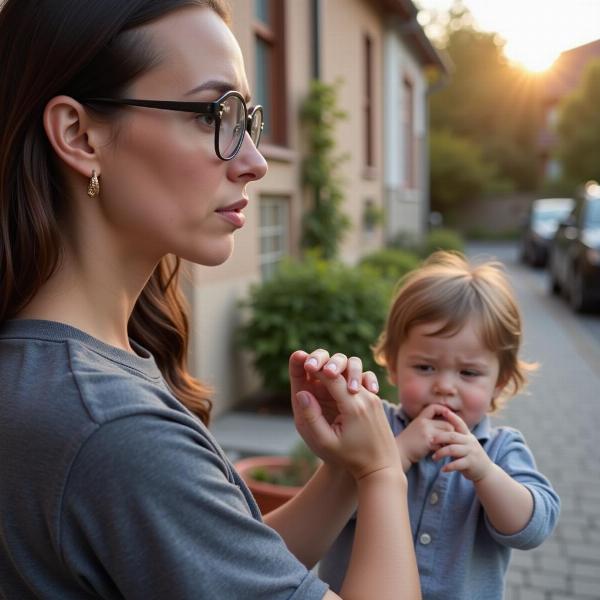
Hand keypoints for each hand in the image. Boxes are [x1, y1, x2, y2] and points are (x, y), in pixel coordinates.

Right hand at [291, 362, 400, 480]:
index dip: (315, 367)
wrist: (382, 468)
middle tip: (309, 364)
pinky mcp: (375, 400)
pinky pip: (359, 380)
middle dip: (325, 363)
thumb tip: (301, 393)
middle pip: (344, 368)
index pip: (331, 376)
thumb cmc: (350, 459)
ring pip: (353, 372)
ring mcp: (373, 397)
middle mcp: (366, 397)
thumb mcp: (325, 442)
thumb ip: (311, 418)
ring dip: (336, 369)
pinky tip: (335, 382)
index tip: (302, 364)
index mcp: (353, 406)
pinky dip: (345, 377)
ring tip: (321, 372)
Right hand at [396, 404, 454, 470]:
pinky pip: (443, 443)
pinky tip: (438, 453)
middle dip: (450, 432)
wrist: (399, 452)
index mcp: (420, 418)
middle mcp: (424, 422)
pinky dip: (443, 449)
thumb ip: (427, 425)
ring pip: (447, 433)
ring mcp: (426, 431)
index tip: (447, 420)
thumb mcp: (417, 429)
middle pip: (447, 424)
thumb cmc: (408, 443)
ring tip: (444, 447)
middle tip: (448, 441)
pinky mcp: (428, 441)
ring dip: (448, 441)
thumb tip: (444, 426)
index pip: (434, 407)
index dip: (443, 411)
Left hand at [431, 409, 493, 481]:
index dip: (452, 417)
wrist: (485, 472)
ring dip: (441, 453)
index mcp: (467, 435)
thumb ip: (455, 439)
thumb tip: (438, 431)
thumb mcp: (464, 444)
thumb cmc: (470, 456)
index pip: (460, 423)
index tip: (444, 410)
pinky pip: (457, 464)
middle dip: (439, 437)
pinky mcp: (471, 463)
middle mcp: (470, 441)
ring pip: (453, 449)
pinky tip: (442, 469)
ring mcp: (471, 452)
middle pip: (452, 436)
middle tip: (430, 441)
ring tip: (433, 457)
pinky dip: (449, 466)